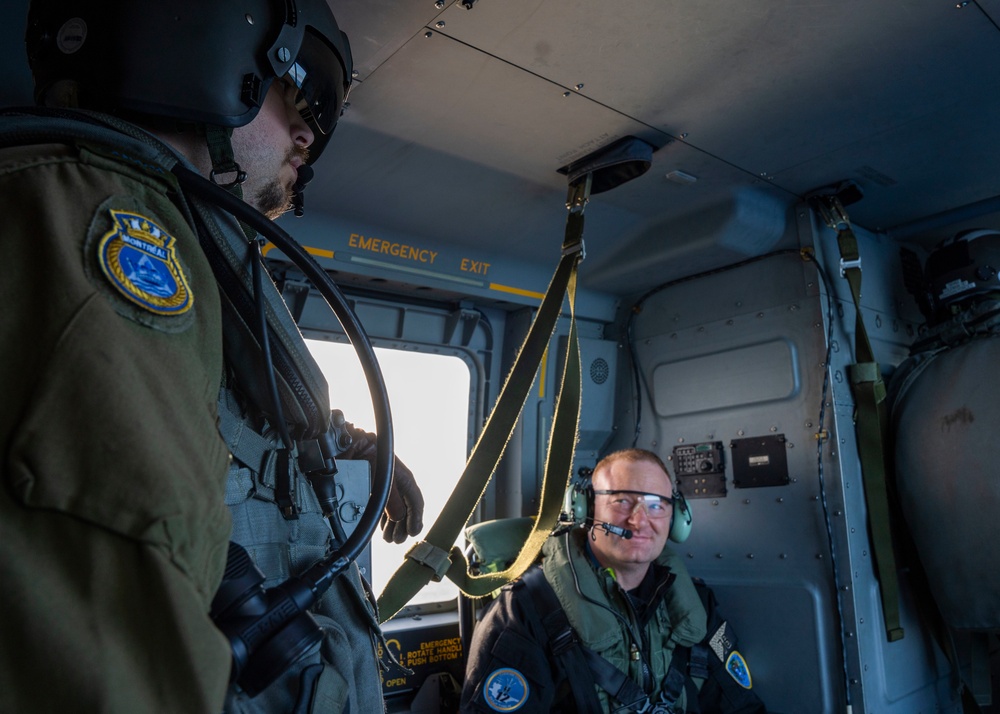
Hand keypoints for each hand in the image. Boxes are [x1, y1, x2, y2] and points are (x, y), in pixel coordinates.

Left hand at [339, 425, 424, 542]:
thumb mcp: (383, 479)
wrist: (348, 441)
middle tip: (397, 540)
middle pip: (405, 508)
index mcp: (404, 478)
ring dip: (392, 524)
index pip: (416, 502)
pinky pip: (383, 505)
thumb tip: (400, 518)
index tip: (413, 532)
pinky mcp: (373, 485)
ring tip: (388, 537)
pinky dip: (383, 518)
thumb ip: (392, 500)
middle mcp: (397, 481)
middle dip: (402, 526)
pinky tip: (381, 526)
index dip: (416, 519)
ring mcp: (385, 484)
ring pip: (394, 508)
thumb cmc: (367, 454)